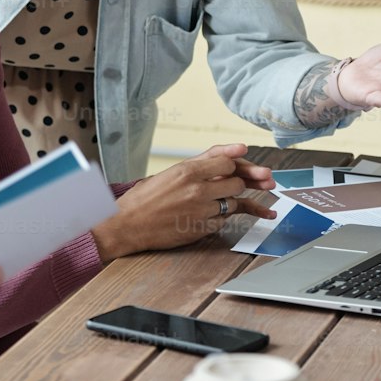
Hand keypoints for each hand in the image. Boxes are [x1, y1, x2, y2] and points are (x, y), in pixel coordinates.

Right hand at [91, 144, 276, 261]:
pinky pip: (224, 220)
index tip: (242, 163)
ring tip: (247, 200)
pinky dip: (225, 217)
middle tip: (254, 181)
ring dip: (236, 200)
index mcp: (188, 170)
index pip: (228, 162)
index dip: (238, 163)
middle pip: (237, 182)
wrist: (126, 224)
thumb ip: (201, 162)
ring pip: (234, 202)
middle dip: (243, 182)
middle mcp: (197, 189)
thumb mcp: (170, 171)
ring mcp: (201, 210)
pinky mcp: (201, 229)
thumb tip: (235, 151)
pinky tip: (226, 215)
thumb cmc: (145, 197)